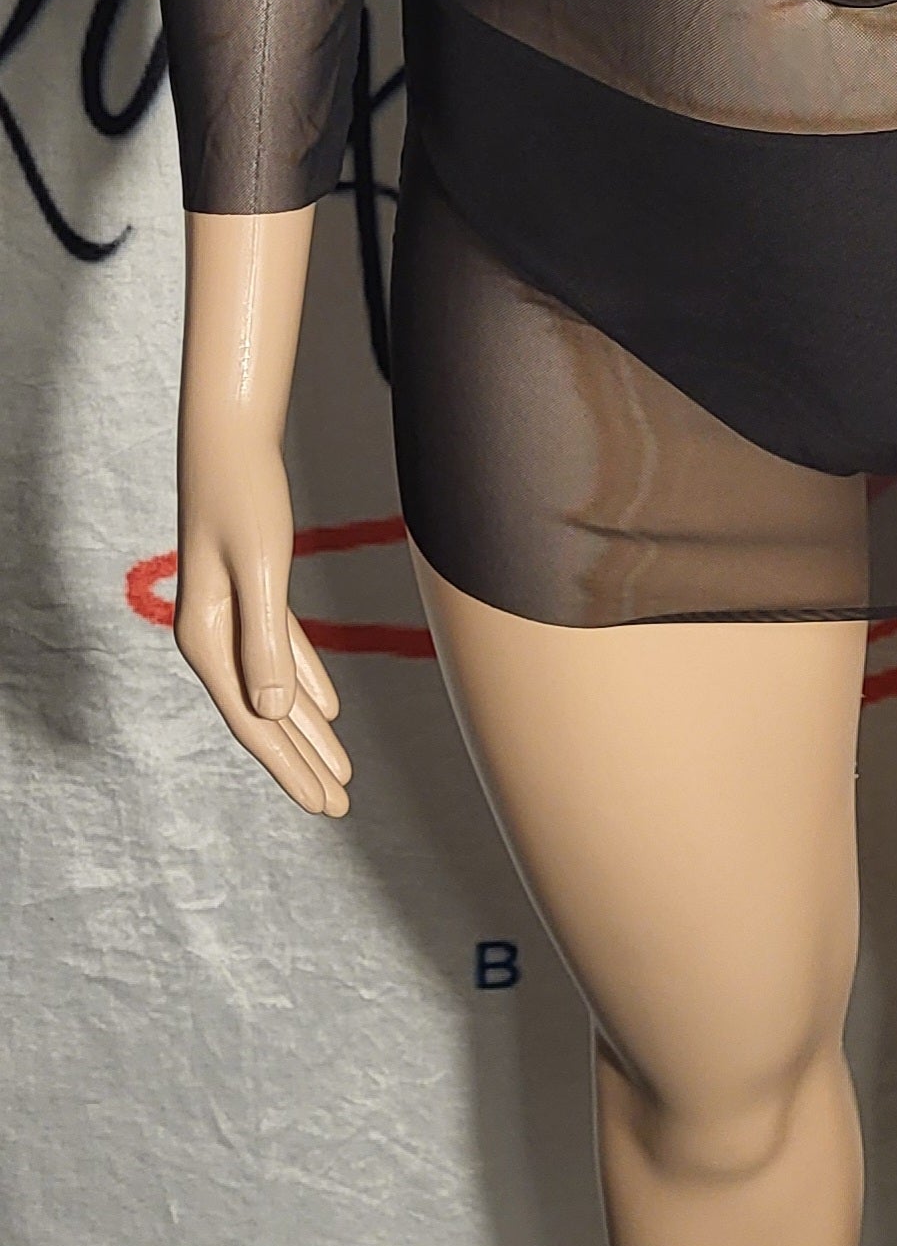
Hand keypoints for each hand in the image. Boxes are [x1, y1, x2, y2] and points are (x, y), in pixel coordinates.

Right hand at [174, 414, 350, 816]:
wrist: (231, 438)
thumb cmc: (244, 495)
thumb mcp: (260, 568)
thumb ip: (265, 640)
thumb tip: (270, 711)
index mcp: (206, 637)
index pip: (253, 720)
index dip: (288, 766)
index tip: (322, 803)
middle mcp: (212, 634)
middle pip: (262, 716)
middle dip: (301, 764)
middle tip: (338, 807)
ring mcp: (229, 615)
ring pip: (273, 689)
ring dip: (306, 733)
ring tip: (340, 774)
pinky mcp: (251, 592)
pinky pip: (280, 653)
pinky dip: (304, 683)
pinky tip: (327, 711)